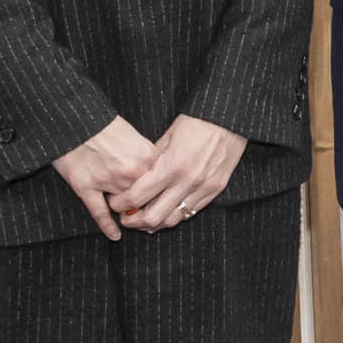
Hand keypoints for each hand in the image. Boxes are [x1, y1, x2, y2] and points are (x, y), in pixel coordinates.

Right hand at [53, 115, 156, 240]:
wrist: (73, 116)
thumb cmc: (103, 123)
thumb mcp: (134, 136)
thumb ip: (146, 158)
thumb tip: (157, 177)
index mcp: (147, 157)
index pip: (161, 184)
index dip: (161, 195)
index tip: (163, 202)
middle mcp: (131, 171)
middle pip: (144, 199)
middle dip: (145, 207)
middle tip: (147, 215)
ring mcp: (108, 180)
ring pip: (123, 206)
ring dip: (125, 211)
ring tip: (127, 215)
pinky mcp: (85, 186)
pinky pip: (99, 213)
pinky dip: (108, 226)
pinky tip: (115, 236)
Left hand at [113, 115, 248, 231]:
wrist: (228, 119)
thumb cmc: (195, 123)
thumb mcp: (166, 138)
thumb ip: (150, 162)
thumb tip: (133, 180)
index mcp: (171, 166)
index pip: (137, 196)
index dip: (120, 204)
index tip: (114, 202)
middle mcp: (187, 181)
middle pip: (152, 217)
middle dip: (133, 220)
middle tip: (125, 216)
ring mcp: (203, 188)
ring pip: (173, 220)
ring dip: (154, 223)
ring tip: (143, 218)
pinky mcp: (215, 190)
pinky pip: (190, 212)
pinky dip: (174, 215)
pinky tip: (165, 211)